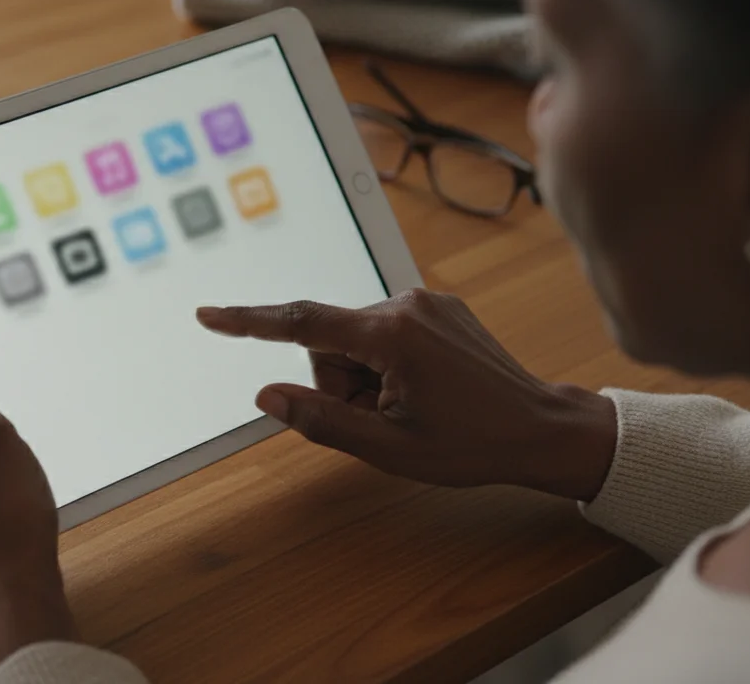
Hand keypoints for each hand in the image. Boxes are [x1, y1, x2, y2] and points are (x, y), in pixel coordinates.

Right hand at [197, 290, 618, 500]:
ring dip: (365, 376)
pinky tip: (424, 390)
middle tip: (382, 418)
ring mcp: (425, 302)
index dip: (248, 322)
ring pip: (355, 339)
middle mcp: (405, 304)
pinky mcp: (438, 308)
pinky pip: (385, 333)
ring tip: (408, 406)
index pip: (300, 323)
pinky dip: (387, 363)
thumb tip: (268, 396)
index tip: (209, 314)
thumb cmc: (471, 444)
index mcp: (390, 335)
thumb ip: (320, 420)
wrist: (541, 429)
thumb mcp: (388, 447)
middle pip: (330, 342)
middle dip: (340, 382)